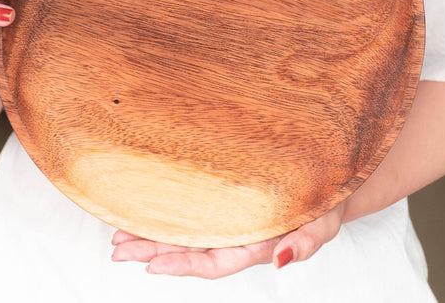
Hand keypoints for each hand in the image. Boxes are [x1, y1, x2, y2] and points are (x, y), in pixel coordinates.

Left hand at [111, 202, 344, 278]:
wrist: (326, 179)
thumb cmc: (325, 204)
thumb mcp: (323, 225)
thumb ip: (305, 244)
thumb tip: (280, 262)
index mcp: (255, 244)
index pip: (212, 262)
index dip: (182, 264)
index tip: (150, 265)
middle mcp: (236, 233)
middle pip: (189, 247)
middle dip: (153, 249)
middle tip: (118, 246)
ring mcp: (229, 214)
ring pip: (186, 228)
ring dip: (154, 232)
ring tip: (121, 232)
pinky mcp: (226, 195)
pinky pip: (195, 205)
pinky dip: (171, 208)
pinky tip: (151, 206)